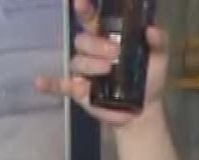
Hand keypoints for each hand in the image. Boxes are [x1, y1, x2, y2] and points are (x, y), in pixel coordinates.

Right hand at [35, 0, 171, 125]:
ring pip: (77, 60)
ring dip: (91, 64)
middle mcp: (92, 51)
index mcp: (107, 37)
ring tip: (107, 71)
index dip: (84, 9)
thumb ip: (158, 41)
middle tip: (114, 53)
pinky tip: (40, 82)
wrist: (144, 110)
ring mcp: (84, 71)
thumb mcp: (159, 57)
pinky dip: (50, 83)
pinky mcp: (79, 90)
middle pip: (82, 39)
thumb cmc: (148, 77)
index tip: (80, 1)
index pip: (91, 19)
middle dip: (96, 44)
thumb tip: (152, 29)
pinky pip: (60, 84)